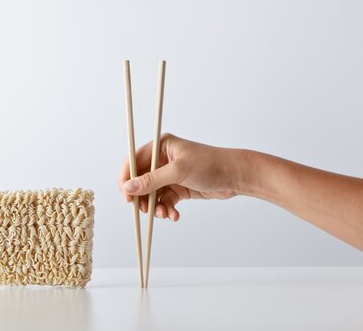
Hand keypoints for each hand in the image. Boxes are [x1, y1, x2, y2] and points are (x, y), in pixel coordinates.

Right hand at [118, 133, 245, 220]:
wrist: (236, 176)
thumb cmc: (210, 165)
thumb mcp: (178, 172)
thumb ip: (152, 180)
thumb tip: (129, 187)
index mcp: (160, 146)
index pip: (133, 161)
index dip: (126, 178)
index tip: (126, 195)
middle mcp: (162, 159)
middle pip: (140, 180)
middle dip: (142, 197)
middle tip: (144, 210)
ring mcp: (170, 174)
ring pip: (152, 193)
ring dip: (155, 207)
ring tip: (164, 215)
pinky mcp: (178, 187)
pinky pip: (164, 200)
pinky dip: (166, 209)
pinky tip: (174, 215)